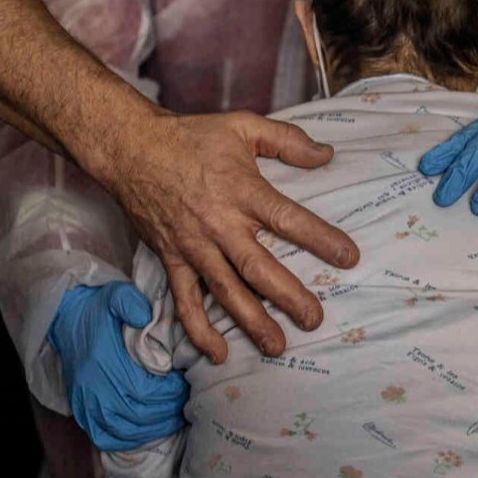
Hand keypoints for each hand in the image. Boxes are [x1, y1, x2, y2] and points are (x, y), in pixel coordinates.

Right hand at [49, 282, 188, 451]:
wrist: (66, 320)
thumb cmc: (97, 310)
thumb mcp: (114, 295)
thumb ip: (131, 303)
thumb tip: (145, 318)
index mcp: (103, 363)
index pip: (145, 391)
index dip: (169, 393)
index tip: (184, 384)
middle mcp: (93, 389)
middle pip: (139, 415)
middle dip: (168, 411)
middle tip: (186, 402)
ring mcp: (85, 404)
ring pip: (125, 430)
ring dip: (154, 428)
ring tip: (175, 417)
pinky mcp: (81, 412)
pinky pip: (105, 437)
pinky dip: (128, 439)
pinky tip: (146, 431)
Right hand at [99, 110, 359, 363]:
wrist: (130, 147)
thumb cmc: (190, 136)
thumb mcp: (243, 126)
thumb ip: (288, 141)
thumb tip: (327, 154)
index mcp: (242, 191)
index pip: (288, 219)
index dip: (320, 239)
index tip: (348, 257)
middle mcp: (220, 225)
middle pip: (259, 268)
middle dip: (288, 297)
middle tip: (313, 319)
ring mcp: (194, 246)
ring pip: (226, 292)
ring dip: (251, 322)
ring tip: (277, 346)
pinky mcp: (171, 259)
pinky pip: (184, 300)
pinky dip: (198, 329)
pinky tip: (217, 352)